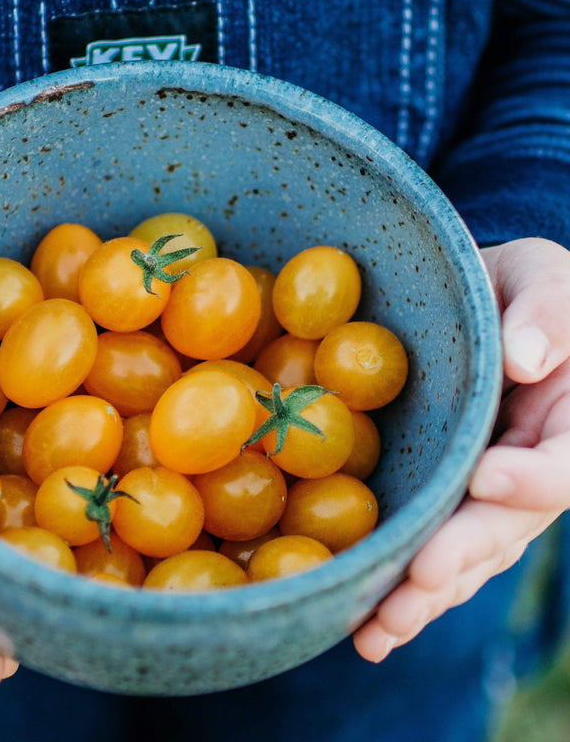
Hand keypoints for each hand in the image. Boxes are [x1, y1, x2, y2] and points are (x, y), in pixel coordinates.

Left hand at [354, 237, 569, 661]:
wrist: (486, 309)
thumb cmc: (517, 286)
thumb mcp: (540, 278)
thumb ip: (547, 311)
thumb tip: (528, 357)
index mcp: (568, 422)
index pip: (567, 464)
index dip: (535, 478)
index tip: (488, 475)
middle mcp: (531, 470)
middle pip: (504, 527)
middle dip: (461, 559)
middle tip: (418, 584)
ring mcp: (486, 494)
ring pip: (465, 556)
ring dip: (423, 597)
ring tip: (376, 633)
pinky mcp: (444, 499)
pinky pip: (429, 546)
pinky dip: (401, 584)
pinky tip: (363, 620)